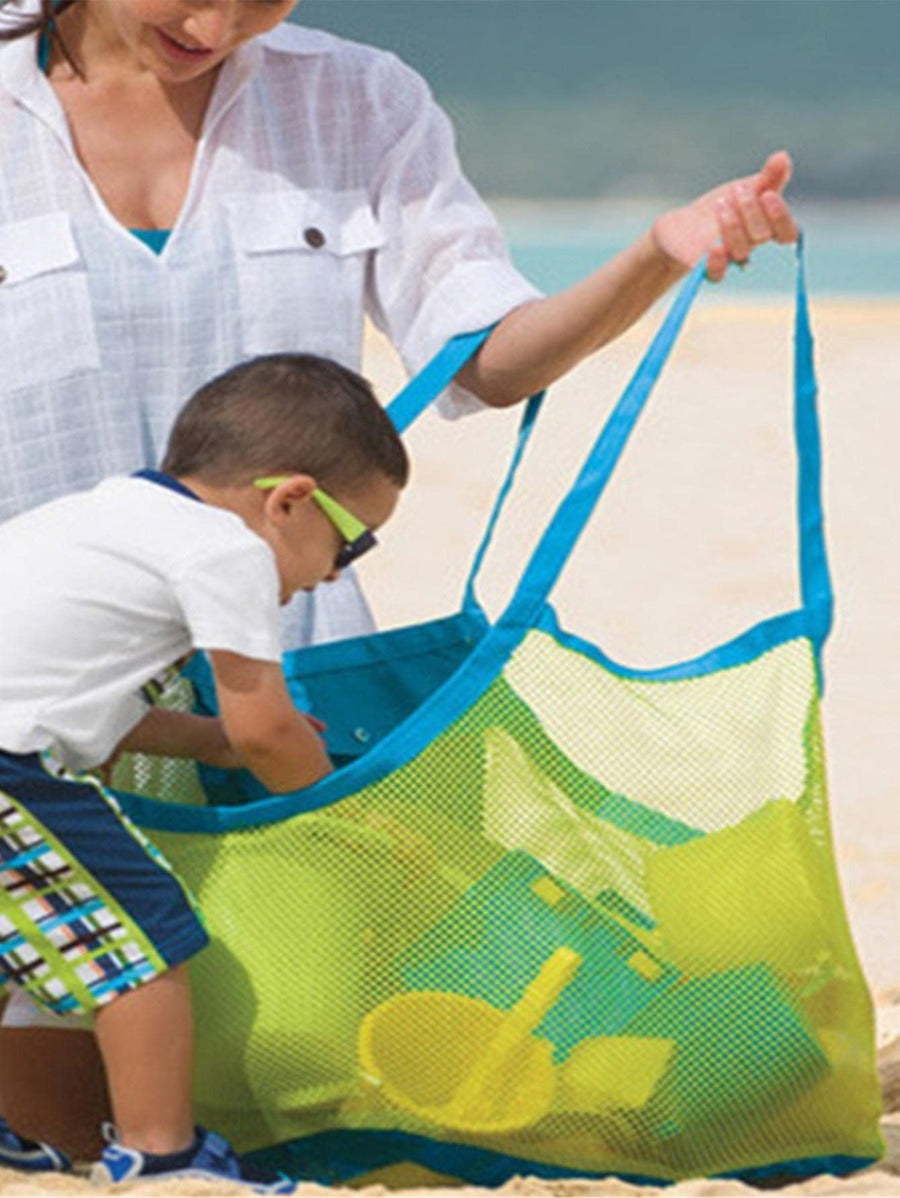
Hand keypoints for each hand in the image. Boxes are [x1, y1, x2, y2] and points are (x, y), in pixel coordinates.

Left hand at [651, 151, 797, 281]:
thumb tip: (783, 156)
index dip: (781, 216)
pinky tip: (714, 247)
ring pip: (741, 251)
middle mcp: (751, 245)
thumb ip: (767, 177)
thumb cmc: (722, 207)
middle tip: (737, 190)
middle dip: (750, 209)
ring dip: (733, 226)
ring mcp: (730, 258)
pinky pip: (717, 274)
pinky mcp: (707, 267)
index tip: (767, 194)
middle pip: (761, 236)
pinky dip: (718, 262)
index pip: (787, 232)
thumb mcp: (746, 188)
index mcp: (767, 227)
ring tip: (721, 205)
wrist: (685, 225)